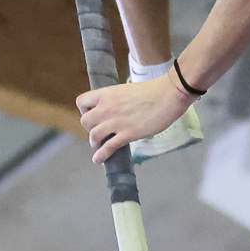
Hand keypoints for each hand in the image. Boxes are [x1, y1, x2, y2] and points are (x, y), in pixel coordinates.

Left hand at [78, 73, 192, 163]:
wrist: (168, 95)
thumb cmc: (153, 90)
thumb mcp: (127, 90)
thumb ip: (117, 100)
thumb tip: (117, 108)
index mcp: (107, 94)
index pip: (81, 102)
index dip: (84, 110)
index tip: (93, 115)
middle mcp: (107, 107)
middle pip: (85, 121)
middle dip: (90, 128)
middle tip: (99, 131)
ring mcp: (116, 122)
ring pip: (93, 135)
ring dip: (95, 142)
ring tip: (100, 144)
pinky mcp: (127, 134)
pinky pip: (108, 147)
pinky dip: (101, 155)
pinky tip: (98, 160)